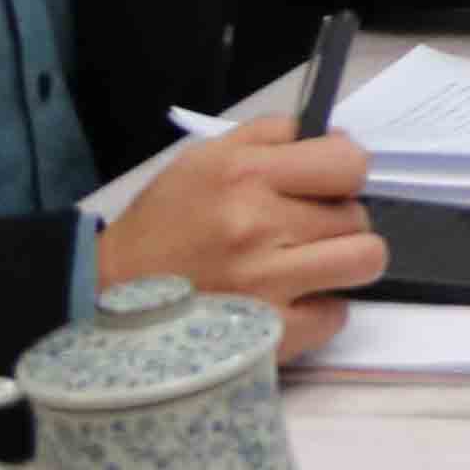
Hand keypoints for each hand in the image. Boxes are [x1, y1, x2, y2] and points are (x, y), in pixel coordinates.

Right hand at [100, 121, 386, 356]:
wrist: (106, 294)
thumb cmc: (163, 224)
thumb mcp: (205, 159)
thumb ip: (273, 136)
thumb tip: (336, 137)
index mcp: (244, 176)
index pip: (349, 162)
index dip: (345, 173)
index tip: (328, 185)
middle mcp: (258, 227)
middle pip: (358, 216)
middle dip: (337, 220)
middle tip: (300, 232)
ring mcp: (266, 284)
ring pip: (364, 261)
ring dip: (342, 263)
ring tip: (306, 265)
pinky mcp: (268, 333)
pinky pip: (336, 315)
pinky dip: (320, 310)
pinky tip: (286, 303)